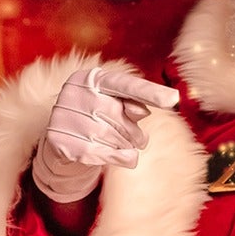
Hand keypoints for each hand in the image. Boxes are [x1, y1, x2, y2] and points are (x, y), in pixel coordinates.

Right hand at [30, 67, 181, 203]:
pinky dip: (118, 158)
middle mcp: (76, 92)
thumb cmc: (95, 118)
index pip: (125, 85)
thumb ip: (130, 103)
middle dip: (132, 131)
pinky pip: (103, 154)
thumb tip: (142, 110)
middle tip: (133, 138)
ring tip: (117, 145)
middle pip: (121, 116)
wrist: (61, 139)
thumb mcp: (113, 104)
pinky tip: (120, 157)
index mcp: (91, 78)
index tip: (173, 99)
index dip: (149, 92)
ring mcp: (65, 116)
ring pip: (113, 138)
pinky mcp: (61, 140)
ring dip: (124, 145)